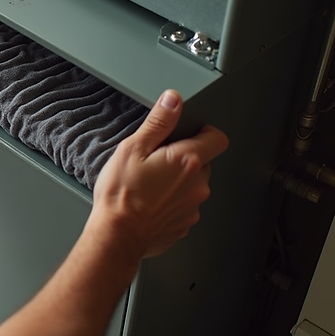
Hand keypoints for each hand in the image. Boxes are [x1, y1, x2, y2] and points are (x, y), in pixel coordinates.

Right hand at [88, 90, 228, 258]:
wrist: (116, 235)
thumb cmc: (121, 194)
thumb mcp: (132, 148)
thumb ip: (158, 122)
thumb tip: (173, 100)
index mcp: (187, 160)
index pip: (217, 138)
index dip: (205, 131)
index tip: (190, 133)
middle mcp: (197, 184)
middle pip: (203, 162)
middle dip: (184, 159)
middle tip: (156, 161)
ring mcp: (193, 207)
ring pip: (193, 186)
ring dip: (178, 182)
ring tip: (150, 185)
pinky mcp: (184, 224)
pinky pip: (184, 206)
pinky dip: (171, 203)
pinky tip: (150, 202)